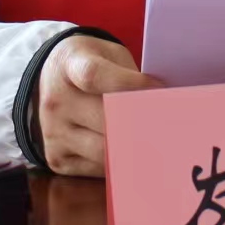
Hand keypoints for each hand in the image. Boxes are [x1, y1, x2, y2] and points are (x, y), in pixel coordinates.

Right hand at [36, 34, 156, 176]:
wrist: (49, 82)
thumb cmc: (91, 65)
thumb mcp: (108, 55)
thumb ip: (130, 75)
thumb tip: (165, 102)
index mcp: (69, 66)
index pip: (94, 76)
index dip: (130, 85)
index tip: (160, 92)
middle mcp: (56, 101)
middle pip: (104, 119)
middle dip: (142, 125)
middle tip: (174, 128)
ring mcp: (54, 133)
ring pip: (104, 151)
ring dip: (135, 149)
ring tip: (164, 147)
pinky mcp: (57, 159)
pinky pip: (97, 168)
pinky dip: (120, 163)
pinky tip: (137, 155)